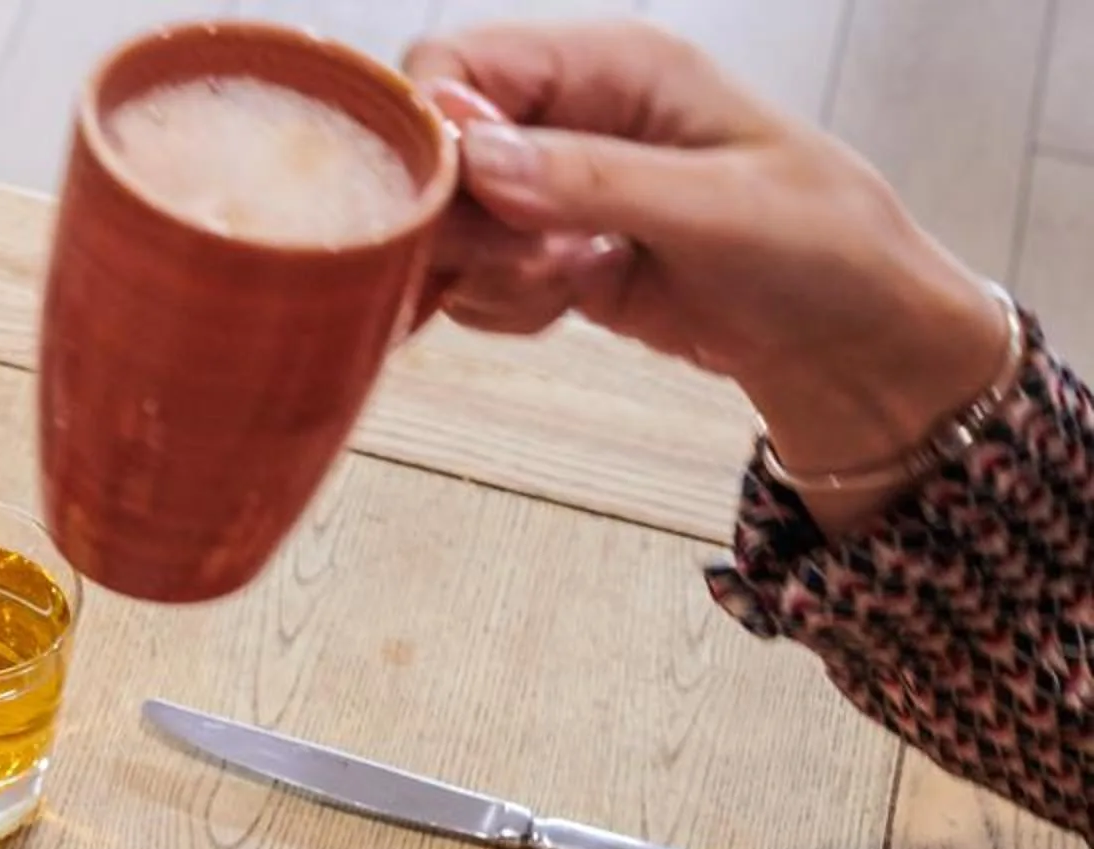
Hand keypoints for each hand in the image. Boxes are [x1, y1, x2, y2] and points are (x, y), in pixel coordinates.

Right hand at [404, 22, 1005, 494]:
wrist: (853, 343)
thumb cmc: (824, 250)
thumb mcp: (719, 209)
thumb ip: (592, 180)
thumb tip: (476, 157)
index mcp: (614, 66)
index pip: (461, 63)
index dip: (436, 130)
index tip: (464, 205)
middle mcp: (571, 116)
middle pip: (436, 152)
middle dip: (464, 223)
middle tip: (538, 264)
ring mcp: (555, 191)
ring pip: (446, 226)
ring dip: (487, 274)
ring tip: (572, 285)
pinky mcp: (547, 256)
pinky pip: (474, 280)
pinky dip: (503, 308)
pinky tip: (570, 308)